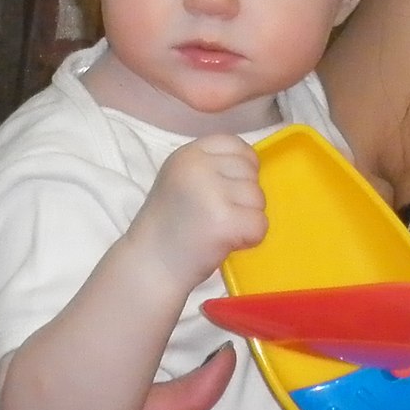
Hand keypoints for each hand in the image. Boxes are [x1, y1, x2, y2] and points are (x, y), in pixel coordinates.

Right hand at [131, 135, 267, 287]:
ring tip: (218, 230)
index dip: (243, 167)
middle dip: (243, 197)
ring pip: (258, 199)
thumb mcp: (182, 180)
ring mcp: (211, 192)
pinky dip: (250, 239)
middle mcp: (197, 166)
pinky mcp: (224, 221)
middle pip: (251, 172)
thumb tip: (253, 166)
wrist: (149, 265)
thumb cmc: (169, 226)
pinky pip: (260, 224)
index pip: (235, 144)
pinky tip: (227, 243)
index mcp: (187, 153)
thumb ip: (212, 168)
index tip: (228, 189)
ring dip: (246, 219)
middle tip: (217, 217)